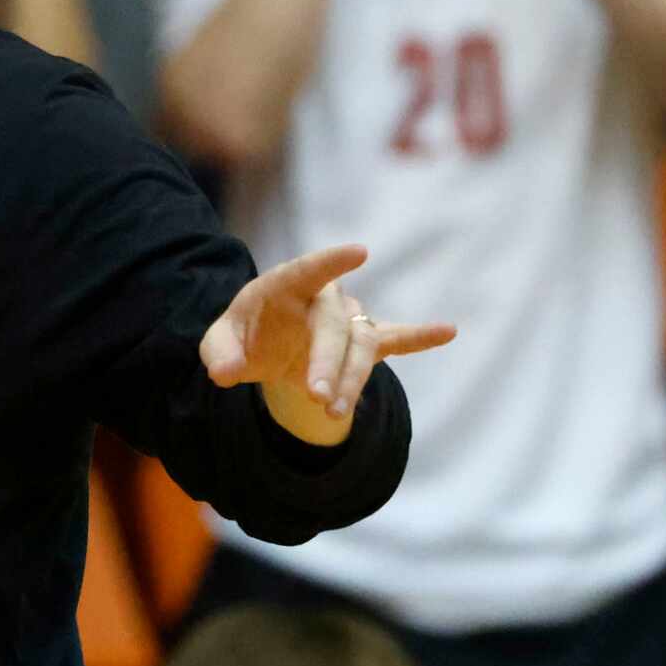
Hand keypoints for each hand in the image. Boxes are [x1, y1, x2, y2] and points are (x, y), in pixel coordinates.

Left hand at [199, 244, 453, 444]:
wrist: (265, 344)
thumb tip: (225, 373)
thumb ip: (218, 355)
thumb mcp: (219, 345)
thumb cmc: (243, 335)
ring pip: (360, 347)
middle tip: (318, 396)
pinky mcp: (362, 341)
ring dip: (352, 379)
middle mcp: (321, 299)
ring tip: (335, 412)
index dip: (330, 262)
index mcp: (283, 287)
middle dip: (329, 362)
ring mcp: (346, 320)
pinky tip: (448, 331)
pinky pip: (396, 338)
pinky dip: (420, 337)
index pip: (307, 270)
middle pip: (334, 327)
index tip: (360, 253)